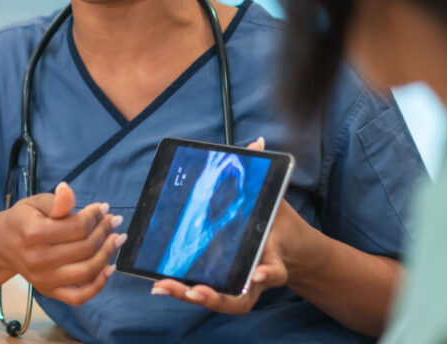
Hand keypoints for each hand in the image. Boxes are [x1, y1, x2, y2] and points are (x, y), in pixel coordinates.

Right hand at [0, 181, 124, 305]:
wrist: (2, 245)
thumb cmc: (22, 221)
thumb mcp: (35, 203)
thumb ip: (56, 201)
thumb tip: (68, 190)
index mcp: (34, 234)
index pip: (77, 227)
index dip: (95, 216)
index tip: (104, 207)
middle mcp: (38, 260)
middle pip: (85, 248)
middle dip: (104, 231)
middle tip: (112, 221)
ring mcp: (44, 279)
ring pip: (87, 271)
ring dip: (107, 254)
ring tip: (116, 239)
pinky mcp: (48, 291)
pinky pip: (80, 296)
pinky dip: (98, 285)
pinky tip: (109, 268)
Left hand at [150, 137, 292, 313]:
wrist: (288, 245)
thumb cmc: (276, 221)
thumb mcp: (274, 199)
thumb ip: (263, 175)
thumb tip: (255, 142)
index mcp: (272, 258)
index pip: (275, 271)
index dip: (267, 273)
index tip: (257, 273)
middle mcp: (256, 279)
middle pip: (240, 301)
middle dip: (215, 298)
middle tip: (195, 290)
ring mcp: (242, 287)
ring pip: (220, 302)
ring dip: (191, 296)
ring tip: (164, 286)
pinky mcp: (225, 286)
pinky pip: (206, 294)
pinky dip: (184, 292)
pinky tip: (159, 284)